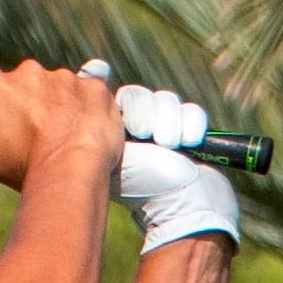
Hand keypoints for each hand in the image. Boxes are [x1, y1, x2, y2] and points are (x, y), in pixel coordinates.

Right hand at [0, 58, 122, 194]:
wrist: (71, 173)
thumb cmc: (25, 169)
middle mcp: (30, 74)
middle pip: (24, 81)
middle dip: (28, 100)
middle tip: (36, 131)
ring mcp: (65, 79)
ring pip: (59, 86)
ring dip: (61, 104)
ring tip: (66, 137)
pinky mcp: (94, 88)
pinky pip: (90, 94)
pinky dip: (89, 109)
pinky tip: (88, 132)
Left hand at [89, 65, 242, 253]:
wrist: (186, 209)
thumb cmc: (144, 189)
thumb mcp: (113, 153)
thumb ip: (98, 121)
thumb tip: (91, 74)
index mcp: (116, 136)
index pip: (118, 100)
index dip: (125, 101)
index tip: (121, 102)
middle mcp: (139, 132)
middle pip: (141, 97)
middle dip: (147, 114)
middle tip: (150, 138)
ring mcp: (167, 132)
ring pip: (166, 101)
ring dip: (169, 121)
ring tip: (169, 145)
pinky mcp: (191, 134)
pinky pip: (191, 112)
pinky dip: (190, 125)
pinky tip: (187, 143)